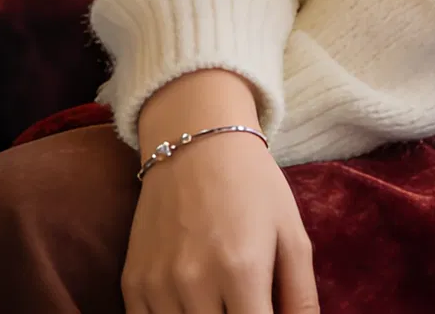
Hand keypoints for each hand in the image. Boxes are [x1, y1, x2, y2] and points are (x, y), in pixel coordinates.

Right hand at [123, 128, 318, 313]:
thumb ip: (302, 297)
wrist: (195, 139)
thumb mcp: (291, 234)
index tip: (263, 312)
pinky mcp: (132, 282)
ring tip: (218, 299)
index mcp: (242, 271)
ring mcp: (158, 285)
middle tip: (242, 302)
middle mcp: (195, 282)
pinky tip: (189, 303)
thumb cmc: (252, 185)